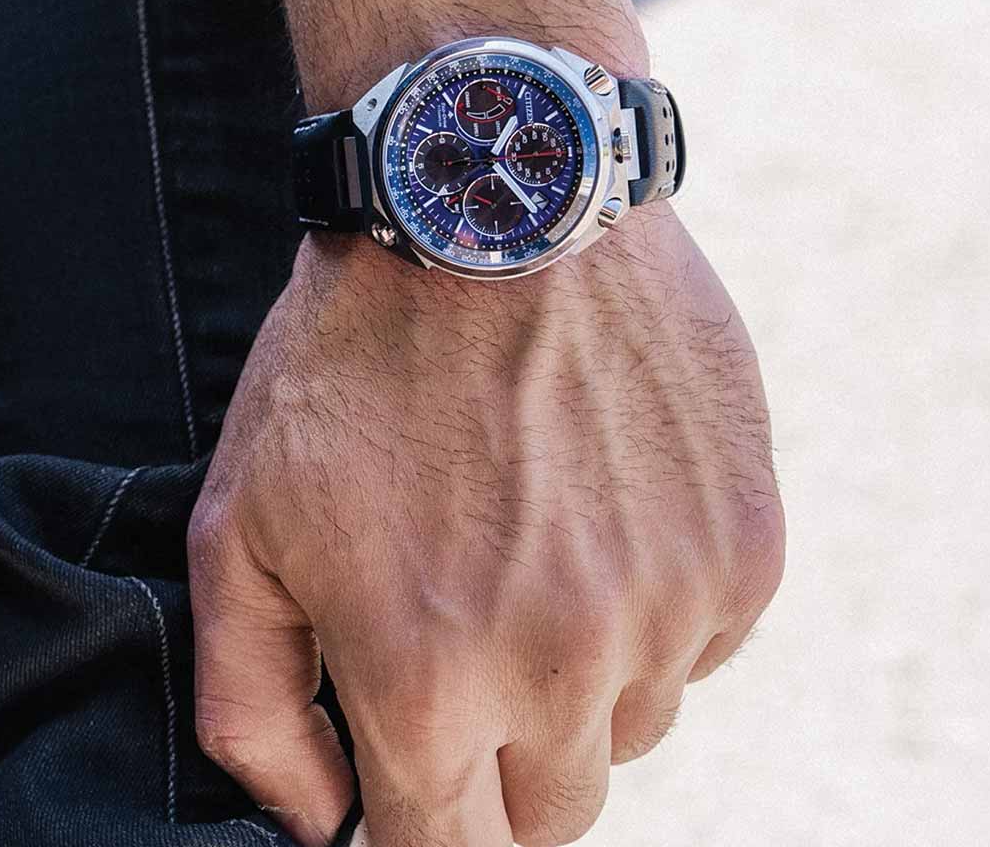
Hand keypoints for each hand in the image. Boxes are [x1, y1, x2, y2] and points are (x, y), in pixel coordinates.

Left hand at [188, 208, 783, 846]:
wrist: (497, 205)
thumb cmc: (355, 354)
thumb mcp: (242, 522)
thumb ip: (253, 710)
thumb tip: (320, 824)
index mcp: (427, 680)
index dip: (427, 820)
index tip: (423, 766)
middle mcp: (566, 665)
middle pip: (554, 809)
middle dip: (508, 755)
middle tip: (476, 636)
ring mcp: (674, 602)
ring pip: (638, 725)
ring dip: (591, 675)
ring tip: (544, 547)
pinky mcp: (746, 544)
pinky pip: (707, 642)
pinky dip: (660, 604)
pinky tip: (611, 506)